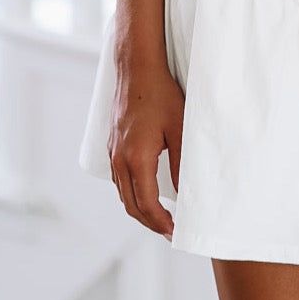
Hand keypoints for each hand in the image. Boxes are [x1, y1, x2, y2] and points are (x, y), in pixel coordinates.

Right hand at [107, 61, 183, 237]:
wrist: (137, 69)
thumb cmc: (161, 94)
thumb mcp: (180, 127)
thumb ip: (182, 163)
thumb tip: (185, 193)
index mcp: (136, 158)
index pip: (146, 204)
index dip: (160, 222)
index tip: (175, 231)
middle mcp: (119, 160)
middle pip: (131, 205)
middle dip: (150, 222)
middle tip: (169, 230)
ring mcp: (113, 153)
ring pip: (123, 194)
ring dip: (140, 210)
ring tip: (161, 217)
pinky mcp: (113, 145)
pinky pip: (120, 180)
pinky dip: (132, 194)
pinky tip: (146, 193)